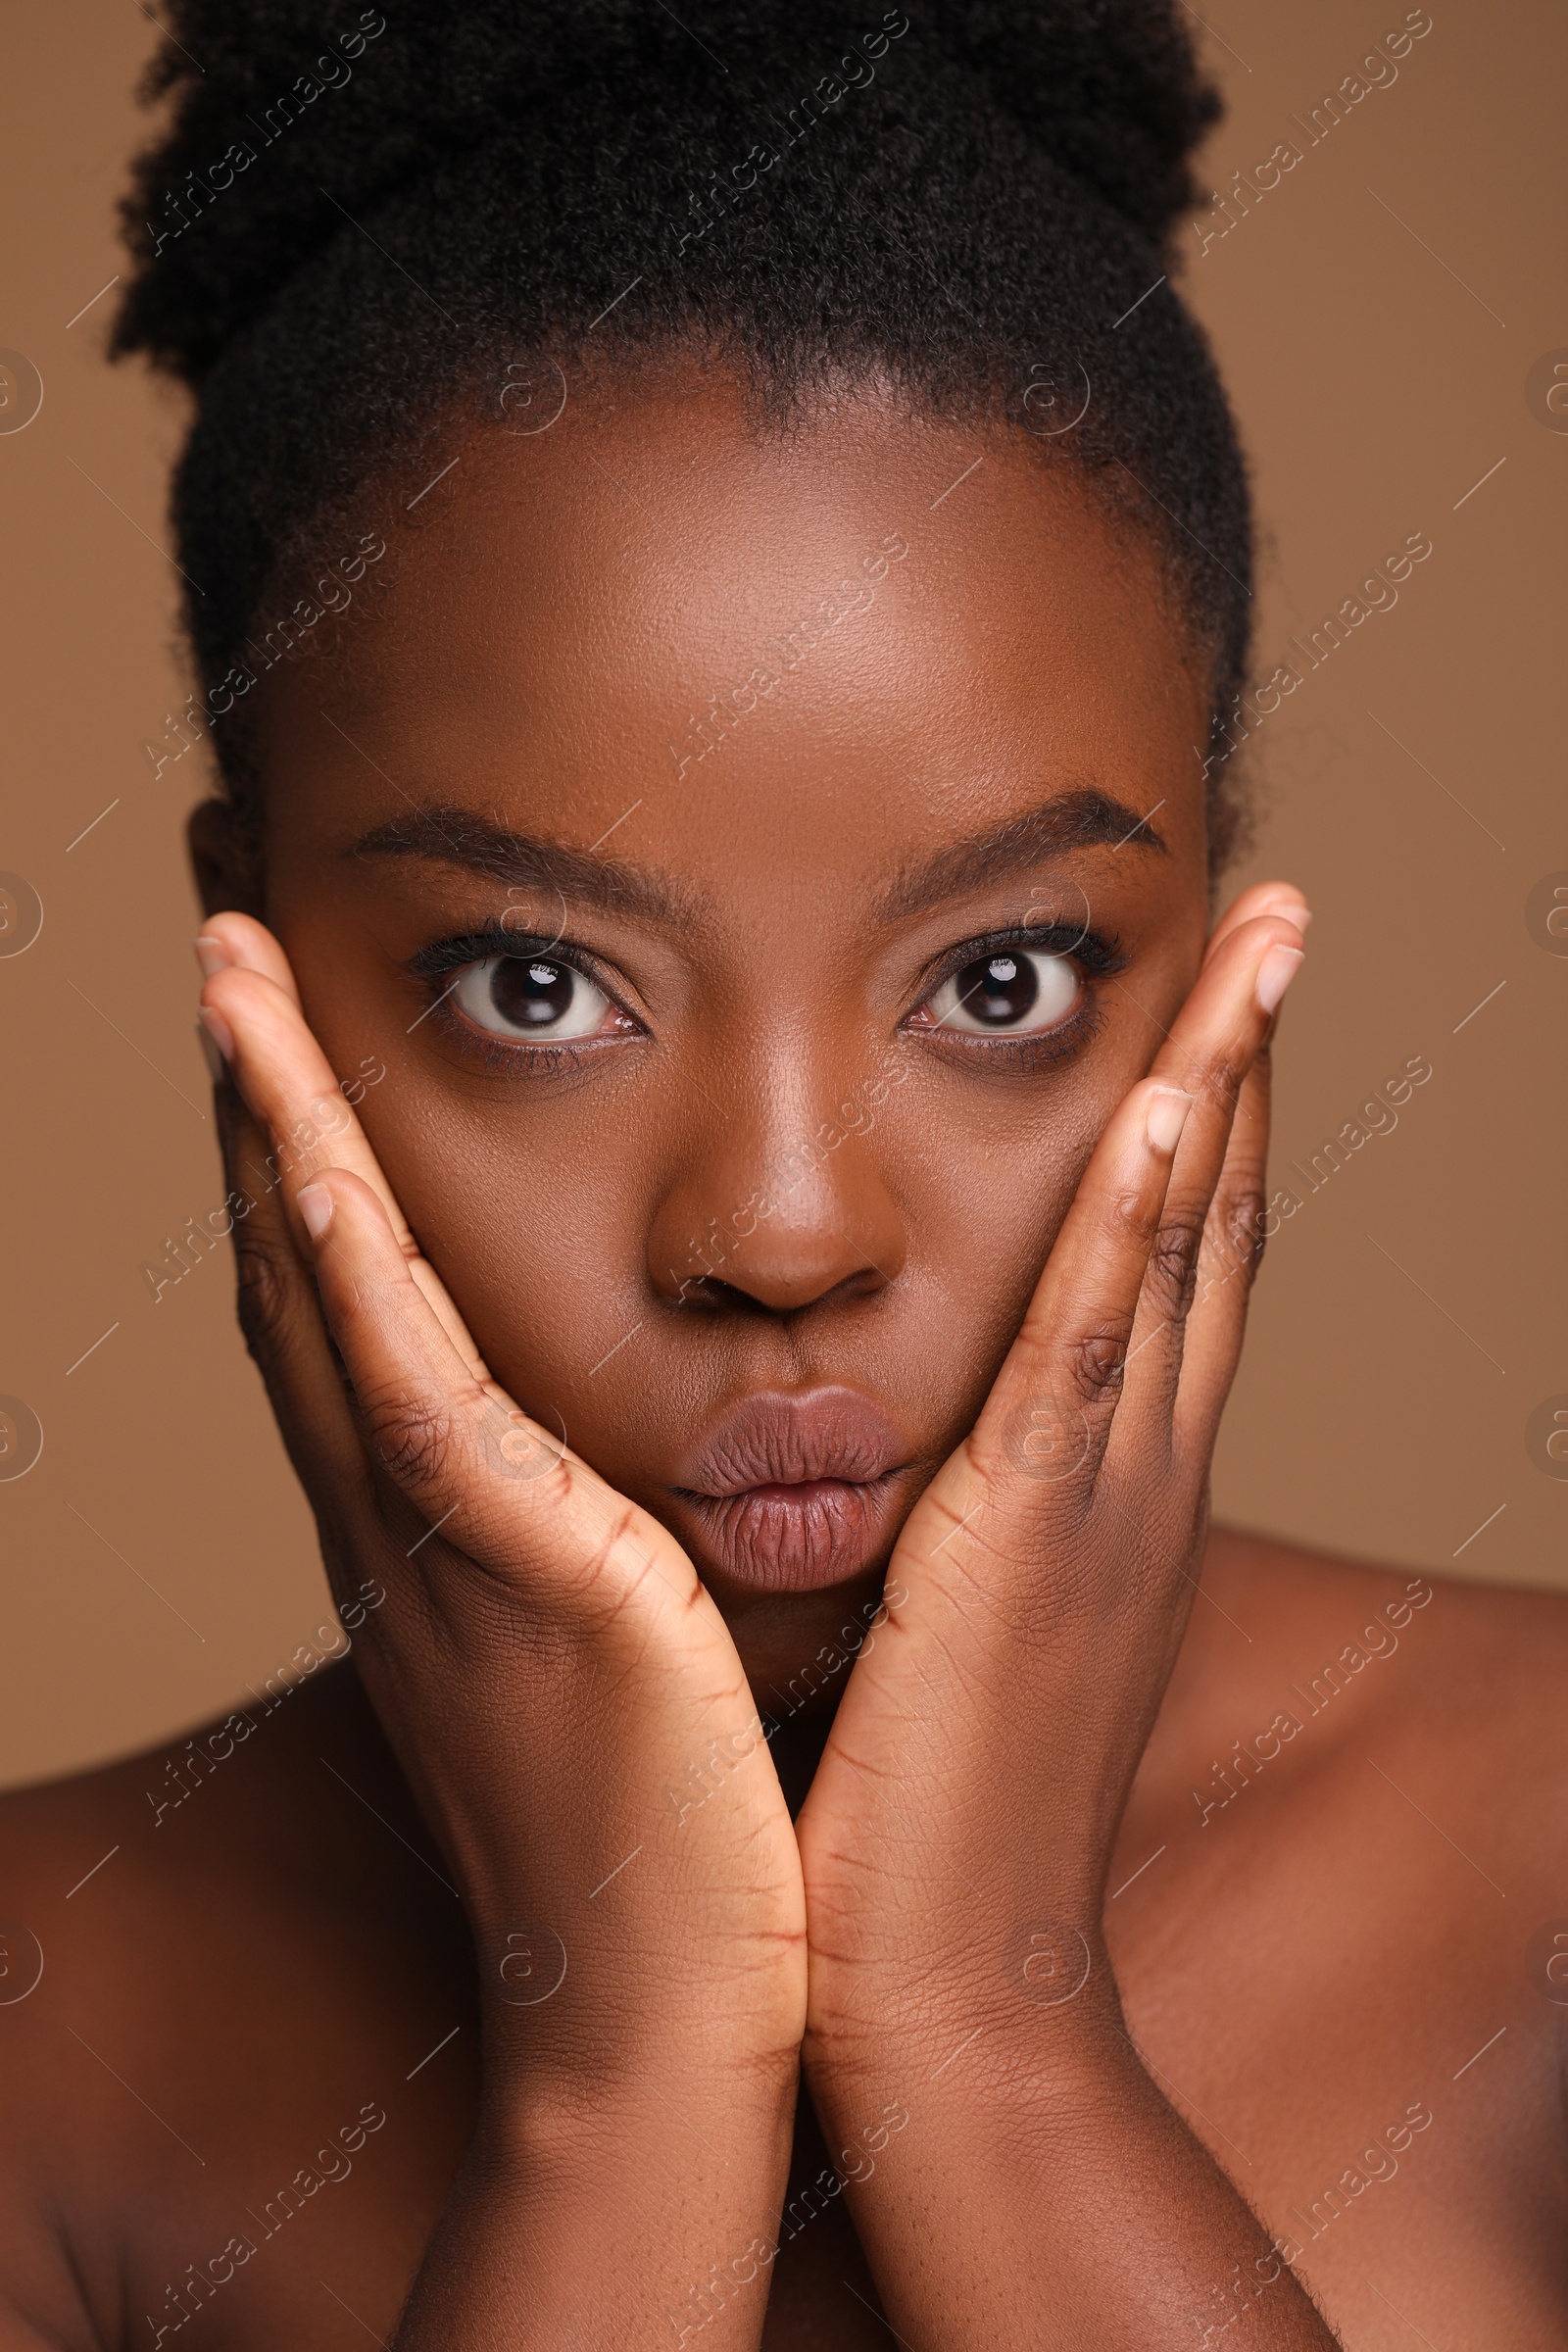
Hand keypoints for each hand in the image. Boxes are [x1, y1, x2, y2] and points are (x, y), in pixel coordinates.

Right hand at [197, 914, 805, 2123]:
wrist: (665, 2016)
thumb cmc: (661, 1823)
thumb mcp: (602, 1634)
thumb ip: (580, 1523)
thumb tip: (608, 1446)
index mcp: (429, 1516)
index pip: (337, 1288)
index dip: (287, 1137)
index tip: (275, 1004)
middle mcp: (396, 1511)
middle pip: (291, 1257)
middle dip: (249, 1086)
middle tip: (215, 922)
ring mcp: (436, 1542)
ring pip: (323, 1292)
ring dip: (266, 1121)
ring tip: (228, 961)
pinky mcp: (515, 1580)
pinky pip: (411, 1399)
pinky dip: (346, 1276)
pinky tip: (305, 1160)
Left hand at [796, 883, 1306, 2088]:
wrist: (946, 1990)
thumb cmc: (934, 1817)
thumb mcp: (965, 1630)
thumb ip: (962, 1526)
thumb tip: (913, 1453)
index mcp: (1115, 1491)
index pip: (1181, 1268)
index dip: (1209, 1123)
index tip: (1215, 1004)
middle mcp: (1139, 1472)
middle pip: (1217, 1219)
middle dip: (1250, 1055)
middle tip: (1279, 912)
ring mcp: (1102, 1497)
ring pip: (1184, 1246)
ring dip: (1224, 1078)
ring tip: (1262, 932)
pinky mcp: (1030, 1537)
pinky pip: (1097, 1348)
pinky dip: (1142, 1221)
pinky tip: (1168, 1103)